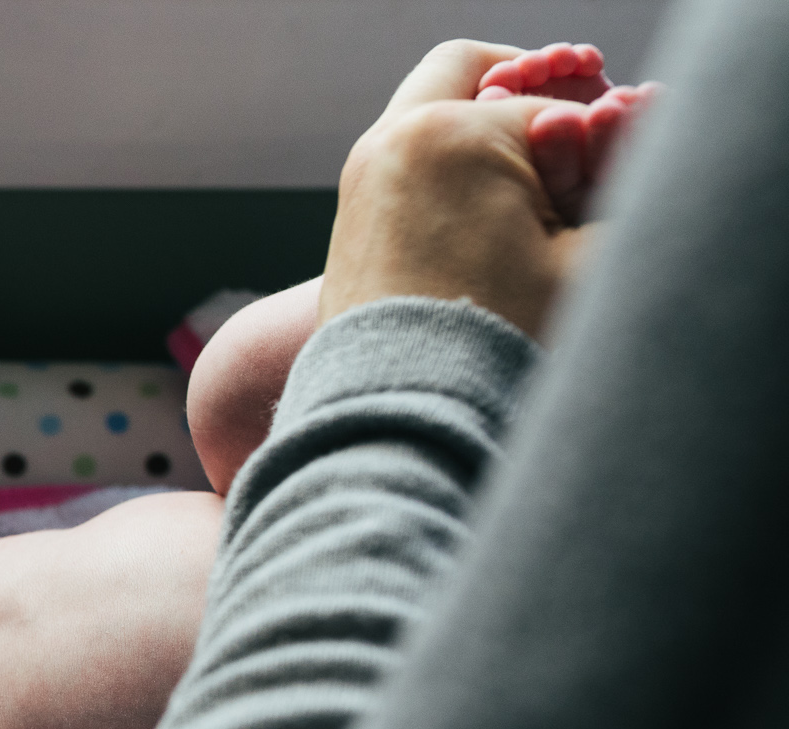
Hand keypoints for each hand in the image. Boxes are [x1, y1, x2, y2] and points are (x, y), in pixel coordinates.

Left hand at [320, 40, 593, 337]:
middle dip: (524, 100)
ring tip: (528, 200)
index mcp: (455, 134)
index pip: (553, 111)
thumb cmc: (489, 344)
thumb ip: (618, 184)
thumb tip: (620, 126)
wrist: (394, 414)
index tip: (596, 198)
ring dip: (482, 138)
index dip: (592, 150)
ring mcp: (363, 175)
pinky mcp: (350, 214)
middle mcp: (395, 139)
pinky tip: (485, 225)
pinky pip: (407, 161)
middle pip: (473, 73)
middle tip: (566, 140)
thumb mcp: (588, 265)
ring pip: (433, 114)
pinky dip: (447, 172)